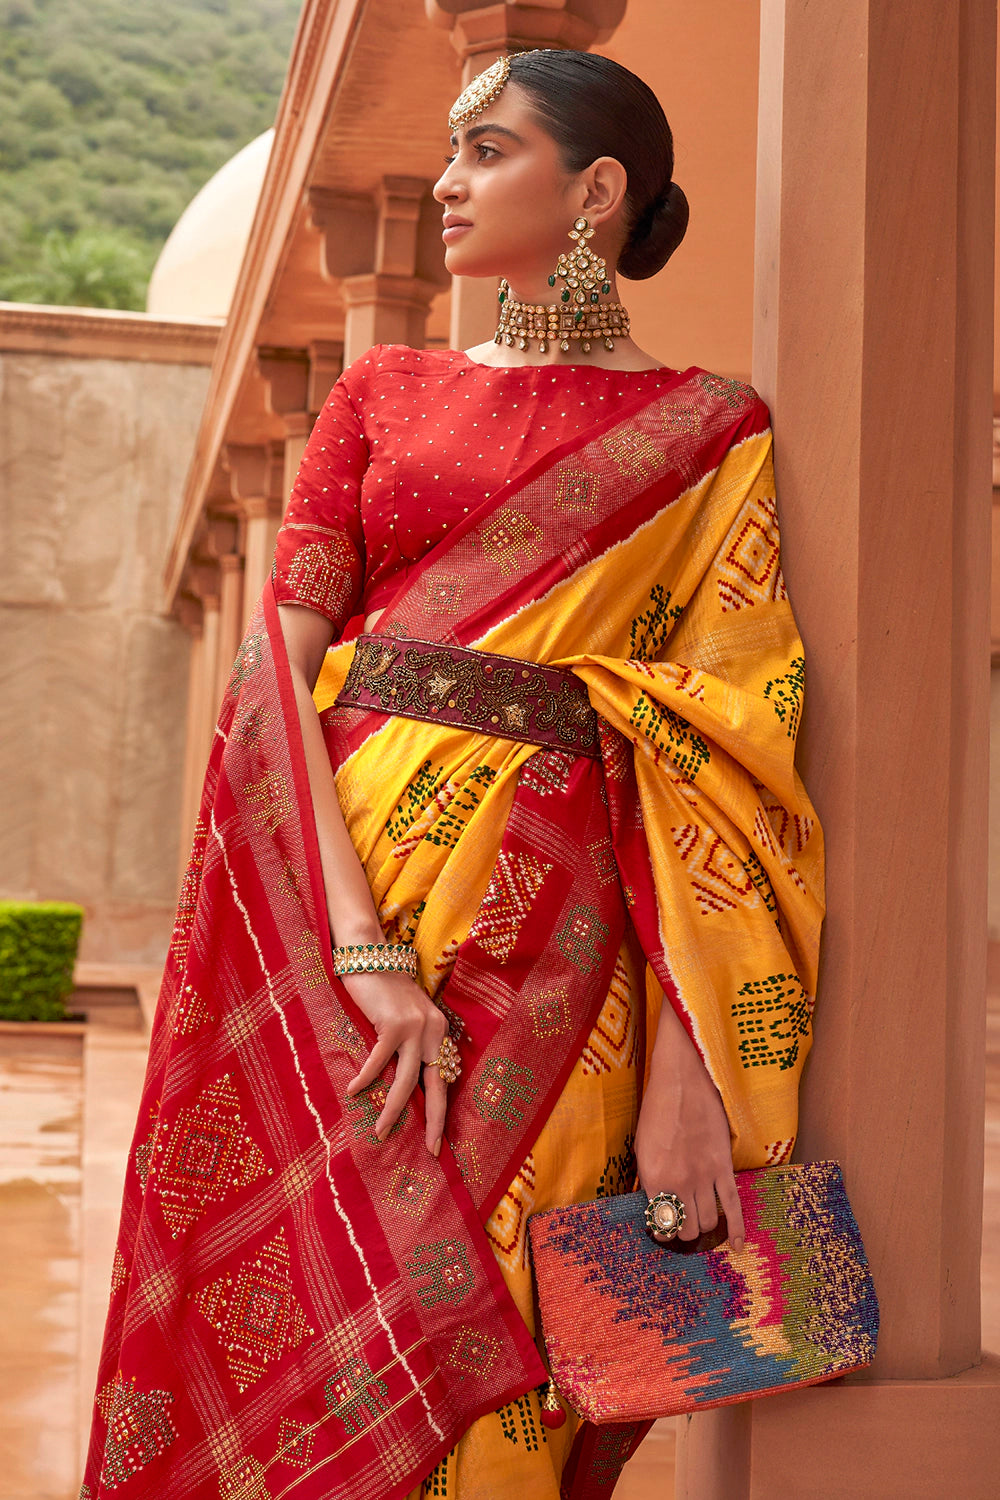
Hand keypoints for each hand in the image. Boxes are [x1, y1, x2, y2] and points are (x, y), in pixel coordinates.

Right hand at [340, 970, 449, 1155]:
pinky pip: (379, 1062)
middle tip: (430, 1150)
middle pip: (436, 1086)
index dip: (441, 1111)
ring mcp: (415, 1027)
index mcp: (439, 1032)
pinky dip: (366, 1079)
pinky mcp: (393, 1024)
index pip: (445, 1079)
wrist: (370, 954)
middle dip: (434, 1122)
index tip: (437, 1140)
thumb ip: (409, 1045)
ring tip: (381, 1133)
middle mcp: (433, 1030)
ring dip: (393, 1111)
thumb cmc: (382, 989)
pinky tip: (354, 1092)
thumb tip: (402, 1085)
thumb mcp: (404, 1018)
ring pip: (407, 1082)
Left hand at [635, 1020, 744, 1251]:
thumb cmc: (657, 1110)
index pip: (660, 1223)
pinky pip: (733, 1206)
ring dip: (703, 1227)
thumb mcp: (642, 1146)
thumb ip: (650, 1179)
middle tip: (682, 1225)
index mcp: (653, 1177)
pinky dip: (735, 1228)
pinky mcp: (723, 1167)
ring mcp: (703, 1176)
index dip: (662, 1232)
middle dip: (684, 1232)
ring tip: (699, 1221)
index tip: (663, 1230)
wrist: (683, 1081)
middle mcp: (679, 1182)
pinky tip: (736, 1245)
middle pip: (686, 1229)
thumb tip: (657, 1204)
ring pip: (708, 1222)